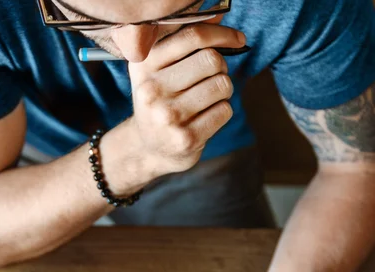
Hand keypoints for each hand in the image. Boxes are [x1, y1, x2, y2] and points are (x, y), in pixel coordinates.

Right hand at [128, 22, 245, 178]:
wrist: (148, 149)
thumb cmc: (161, 101)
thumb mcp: (160, 68)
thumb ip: (185, 38)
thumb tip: (218, 13)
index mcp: (144, 65)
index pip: (193, 36)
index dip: (223, 34)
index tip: (237, 39)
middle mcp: (150, 91)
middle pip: (212, 60)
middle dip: (221, 68)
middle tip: (211, 79)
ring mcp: (167, 117)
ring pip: (222, 85)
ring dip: (223, 91)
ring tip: (207, 100)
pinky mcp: (185, 138)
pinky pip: (225, 111)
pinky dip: (222, 112)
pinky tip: (205, 119)